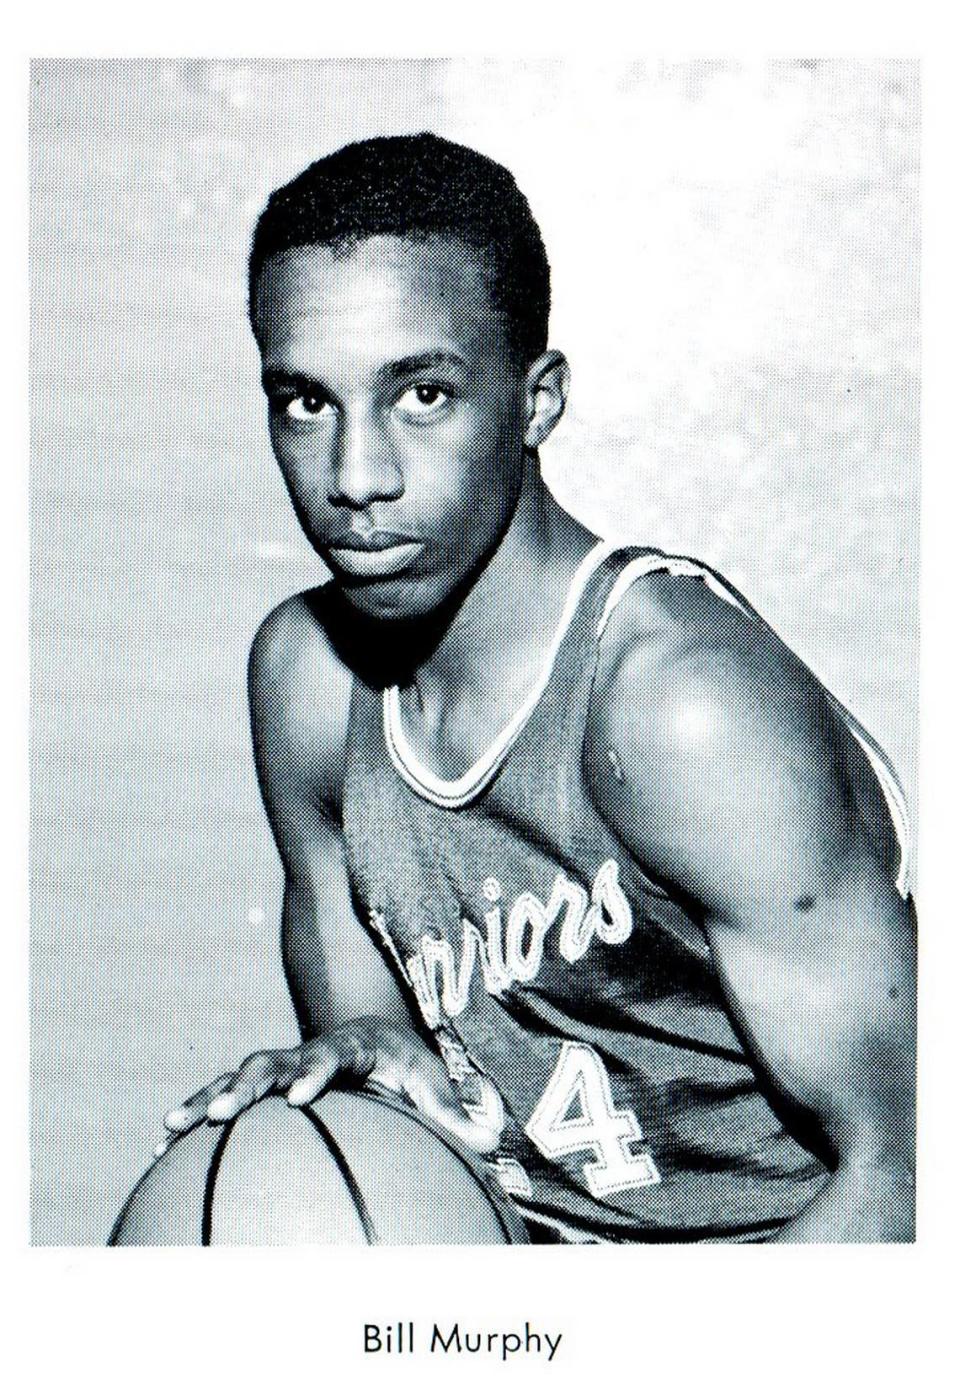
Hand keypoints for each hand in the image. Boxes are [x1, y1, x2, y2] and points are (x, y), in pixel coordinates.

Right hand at [157, 1017, 499, 1156]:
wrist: (378, 1049)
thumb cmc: (412, 1074)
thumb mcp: (440, 1089)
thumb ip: (465, 1113)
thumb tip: (493, 1133)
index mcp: (354, 1045)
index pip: (332, 1053)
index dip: (316, 1070)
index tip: (301, 1096)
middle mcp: (310, 1051)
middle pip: (273, 1059)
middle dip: (248, 1083)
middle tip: (225, 1110)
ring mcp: (283, 1068)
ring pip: (239, 1076)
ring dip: (207, 1096)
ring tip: (173, 1123)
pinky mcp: (264, 1089)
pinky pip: (225, 1099)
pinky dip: (195, 1113)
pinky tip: (164, 1142)